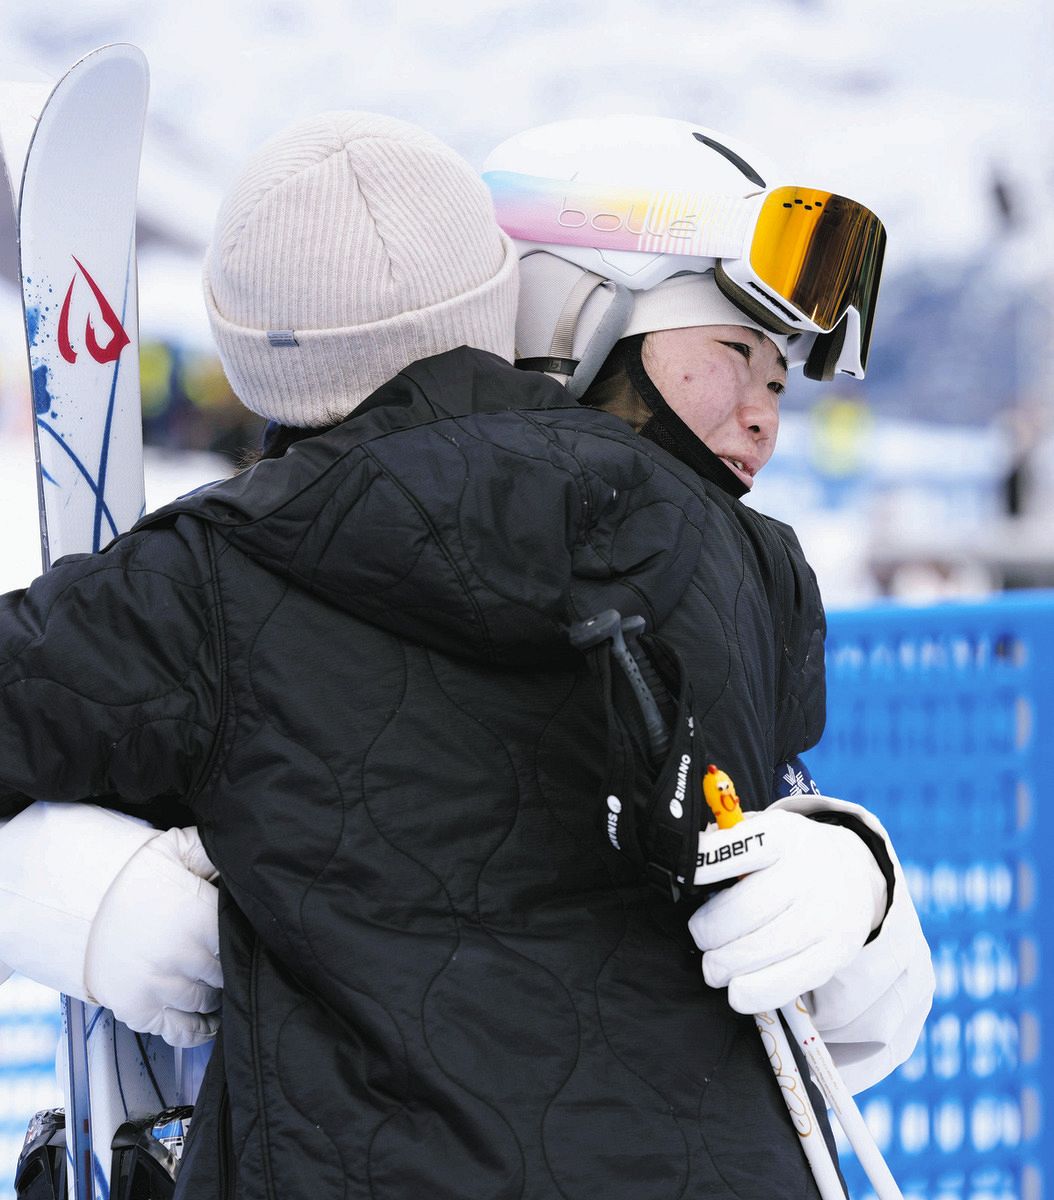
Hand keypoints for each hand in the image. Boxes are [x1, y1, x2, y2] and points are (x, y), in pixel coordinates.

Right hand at [86, 826, 222, 1047]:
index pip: (238, 941)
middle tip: (227, 965)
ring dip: (213, 997)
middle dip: (226, 970)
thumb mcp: (172, 850)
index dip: (241, 942)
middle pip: (224, 973)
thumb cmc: (130, 877)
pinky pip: (180, 1030)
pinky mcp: (139, 1009)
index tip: (242, 943)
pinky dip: (198, 1031)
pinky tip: (208, 1025)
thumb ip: (208, 851)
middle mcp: (185, 955)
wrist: (76, 903)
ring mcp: (162, 986)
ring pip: (205, 1001)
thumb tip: (237, 852)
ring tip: (217, 990)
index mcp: (201, 917)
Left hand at [687, 809, 884, 1013]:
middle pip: (742, 911)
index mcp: (782, 836)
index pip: (734, 851)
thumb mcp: (764, 834)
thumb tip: (683, 860)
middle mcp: (807, 873)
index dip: (700, 867)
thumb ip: (726, 845)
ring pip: (759, 951)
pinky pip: (785, 982)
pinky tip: (736, 989)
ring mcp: (825, 915)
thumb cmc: (790, 857)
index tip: (682, 879)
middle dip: (708, 932)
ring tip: (714, 966)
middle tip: (700, 936)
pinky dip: (752, 992)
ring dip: (723, 965)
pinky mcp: (834, 953)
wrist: (856, 873)